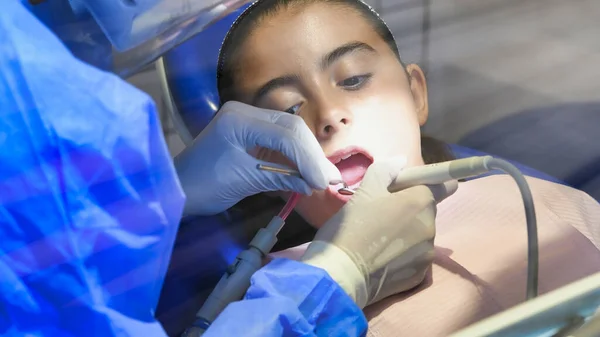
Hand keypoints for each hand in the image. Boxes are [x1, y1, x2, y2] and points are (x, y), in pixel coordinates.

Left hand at [174, 101, 341, 215]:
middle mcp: (245, 112)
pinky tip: (307, 173)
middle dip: (312, 155)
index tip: (323, 182)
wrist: (174, 189)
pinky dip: (295, 159)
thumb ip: (282, 178)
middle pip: (292, 128)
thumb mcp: (244, 182)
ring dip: (307, 156)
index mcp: (239, 119)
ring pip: (290, 134)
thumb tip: (316, 185)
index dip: (309, 158)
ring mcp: (248, 121)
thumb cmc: (202, 186)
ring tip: (323, 179)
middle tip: (330, 180)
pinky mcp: (251, 134)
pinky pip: (280, 142)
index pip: (286, 134)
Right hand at [301, 157, 457, 307]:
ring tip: (379, 240)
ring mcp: (428, 253)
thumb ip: (386, 170)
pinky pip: (416, 257)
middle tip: (382, 215)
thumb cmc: (352, 226)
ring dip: (407, 233)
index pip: (445, 184)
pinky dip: (404, 256)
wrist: (342, 273)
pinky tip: (382, 258)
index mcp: (420, 200)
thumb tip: (401, 162)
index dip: (429, 183)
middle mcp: (431, 225)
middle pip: (427, 211)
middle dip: (410, 210)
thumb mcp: (364, 190)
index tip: (410, 189)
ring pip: (421, 235)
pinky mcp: (421, 275)